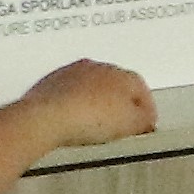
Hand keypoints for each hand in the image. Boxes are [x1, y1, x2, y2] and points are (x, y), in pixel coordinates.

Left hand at [12, 61, 157, 150]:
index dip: (146, 111)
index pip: (142, 90)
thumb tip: (146, 118)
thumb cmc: (89, 118)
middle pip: (116, 85)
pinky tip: (72, 120)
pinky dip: (73, 104)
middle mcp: (98, 67)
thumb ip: (144, 119)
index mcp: (123, 73)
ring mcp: (72, 72)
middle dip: (119, 103)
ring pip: (91, 87)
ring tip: (94, 125)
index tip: (144, 125)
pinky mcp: (49, 82)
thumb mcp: (131, 125)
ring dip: (94, 102)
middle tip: (120, 126)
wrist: (46, 118)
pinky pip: (68, 93)